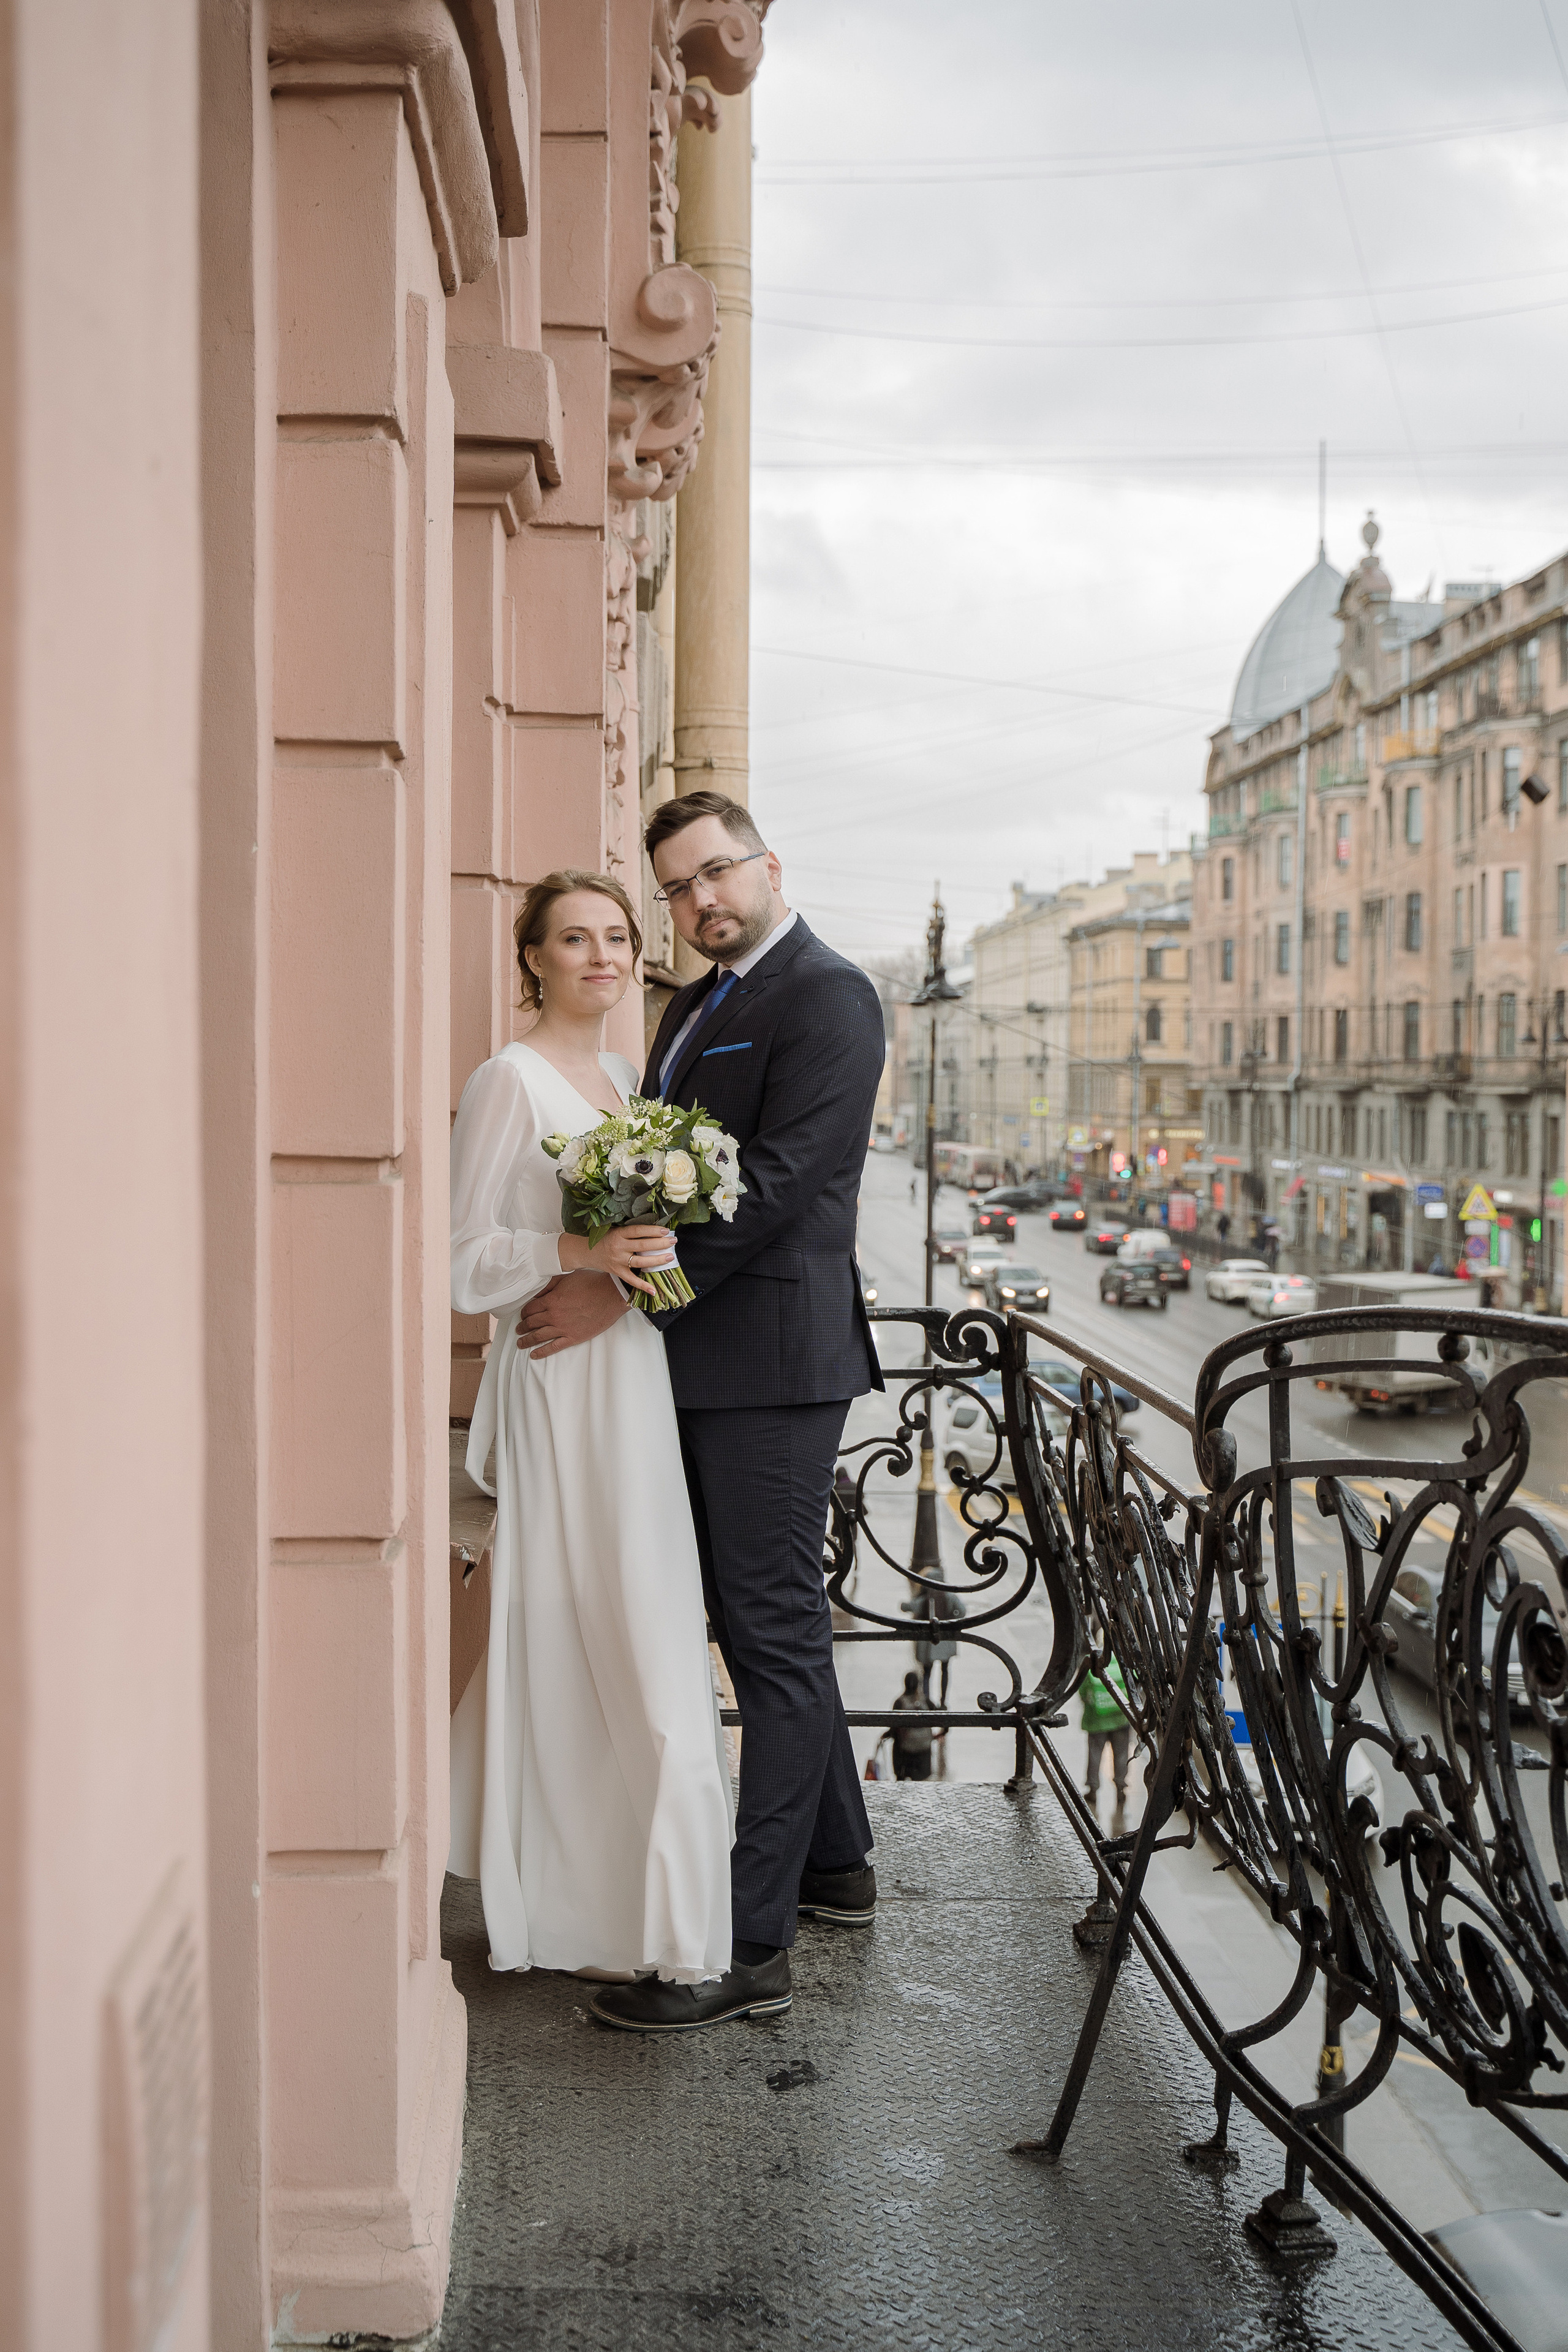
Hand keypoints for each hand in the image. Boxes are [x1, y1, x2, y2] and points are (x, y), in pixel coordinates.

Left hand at [515, 1271, 632, 1357]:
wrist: (610, 1295)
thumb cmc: (591, 1283)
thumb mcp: (566, 1278)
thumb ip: (549, 1285)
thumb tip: (536, 1292)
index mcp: (551, 1300)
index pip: (530, 1308)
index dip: (523, 1312)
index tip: (522, 1314)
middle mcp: (553, 1315)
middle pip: (531, 1323)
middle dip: (522, 1326)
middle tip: (518, 1329)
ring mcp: (563, 1328)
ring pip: (538, 1336)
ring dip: (527, 1340)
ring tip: (520, 1343)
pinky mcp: (573, 1337)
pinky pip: (553, 1347)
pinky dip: (542, 1352)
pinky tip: (534, 1355)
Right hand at [557, 1222, 674, 1297]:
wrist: (586, 1251)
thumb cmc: (604, 1238)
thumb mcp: (615, 1229)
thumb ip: (631, 1231)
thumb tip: (655, 1229)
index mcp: (618, 1234)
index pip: (638, 1231)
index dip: (653, 1230)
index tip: (666, 1230)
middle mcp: (618, 1248)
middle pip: (643, 1246)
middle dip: (660, 1244)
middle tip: (673, 1241)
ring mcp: (618, 1261)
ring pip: (641, 1262)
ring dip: (657, 1260)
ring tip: (670, 1257)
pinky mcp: (618, 1272)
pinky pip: (632, 1280)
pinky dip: (643, 1286)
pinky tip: (654, 1290)